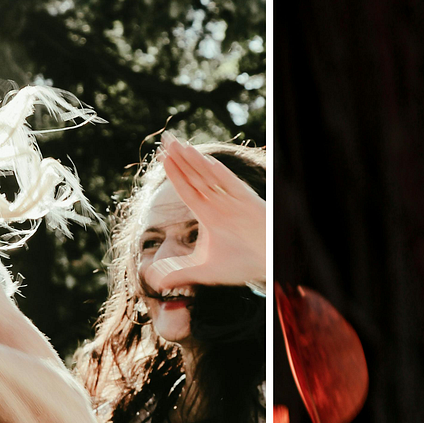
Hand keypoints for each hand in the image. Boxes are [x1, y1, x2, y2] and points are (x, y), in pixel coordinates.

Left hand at [142, 134, 266, 290]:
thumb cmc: (243, 265)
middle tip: (165, 139)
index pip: (187, 189)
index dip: (174, 173)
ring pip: (211, 177)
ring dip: (195, 161)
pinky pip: (232, 186)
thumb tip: (154, 283)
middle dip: (181, 158)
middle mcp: (220, 204)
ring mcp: (234, 202)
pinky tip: (206, 162)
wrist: (270, 269)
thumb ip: (180, 273)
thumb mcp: (205, 271)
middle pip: (196, 176)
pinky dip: (220, 174)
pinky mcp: (250, 204)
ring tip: (179, 145)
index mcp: (209, 214)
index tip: (161, 157)